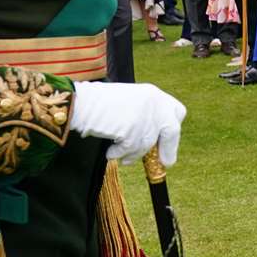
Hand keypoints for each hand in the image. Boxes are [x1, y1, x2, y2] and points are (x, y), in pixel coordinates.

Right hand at [69, 80, 187, 164]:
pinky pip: (130, 149)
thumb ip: (146, 116)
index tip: (168, 141)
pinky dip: (120, 154)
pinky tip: (111, 153)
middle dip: (168, 148)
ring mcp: (143, 116)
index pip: (177, 112)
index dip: (173, 128)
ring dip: (135, 154)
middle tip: (164, 162)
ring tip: (123, 157)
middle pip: (172, 130)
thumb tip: (157, 144)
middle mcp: (153, 103)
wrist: (79, 102)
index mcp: (153, 93)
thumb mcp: (130, 103)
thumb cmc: (98, 105)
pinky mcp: (131, 129)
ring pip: (148, 144)